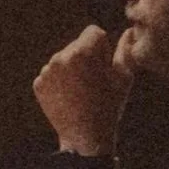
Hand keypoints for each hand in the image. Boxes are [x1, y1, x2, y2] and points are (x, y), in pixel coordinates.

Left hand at [34, 24, 134, 153]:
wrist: (85, 137)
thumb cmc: (109, 106)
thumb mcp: (123, 77)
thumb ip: (125, 50)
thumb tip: (130, 31)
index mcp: (83, 52)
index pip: (93, 31)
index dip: (103, 47)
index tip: (105, 65)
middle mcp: (61, 57)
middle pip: (77, 45)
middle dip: (86, 56)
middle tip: (94, 81)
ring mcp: (47, 71)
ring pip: (64, 59)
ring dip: (72, 68)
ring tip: (82, 91)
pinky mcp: (39, 84)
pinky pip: (52, 73)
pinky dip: (60, 82)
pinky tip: (70, 97)